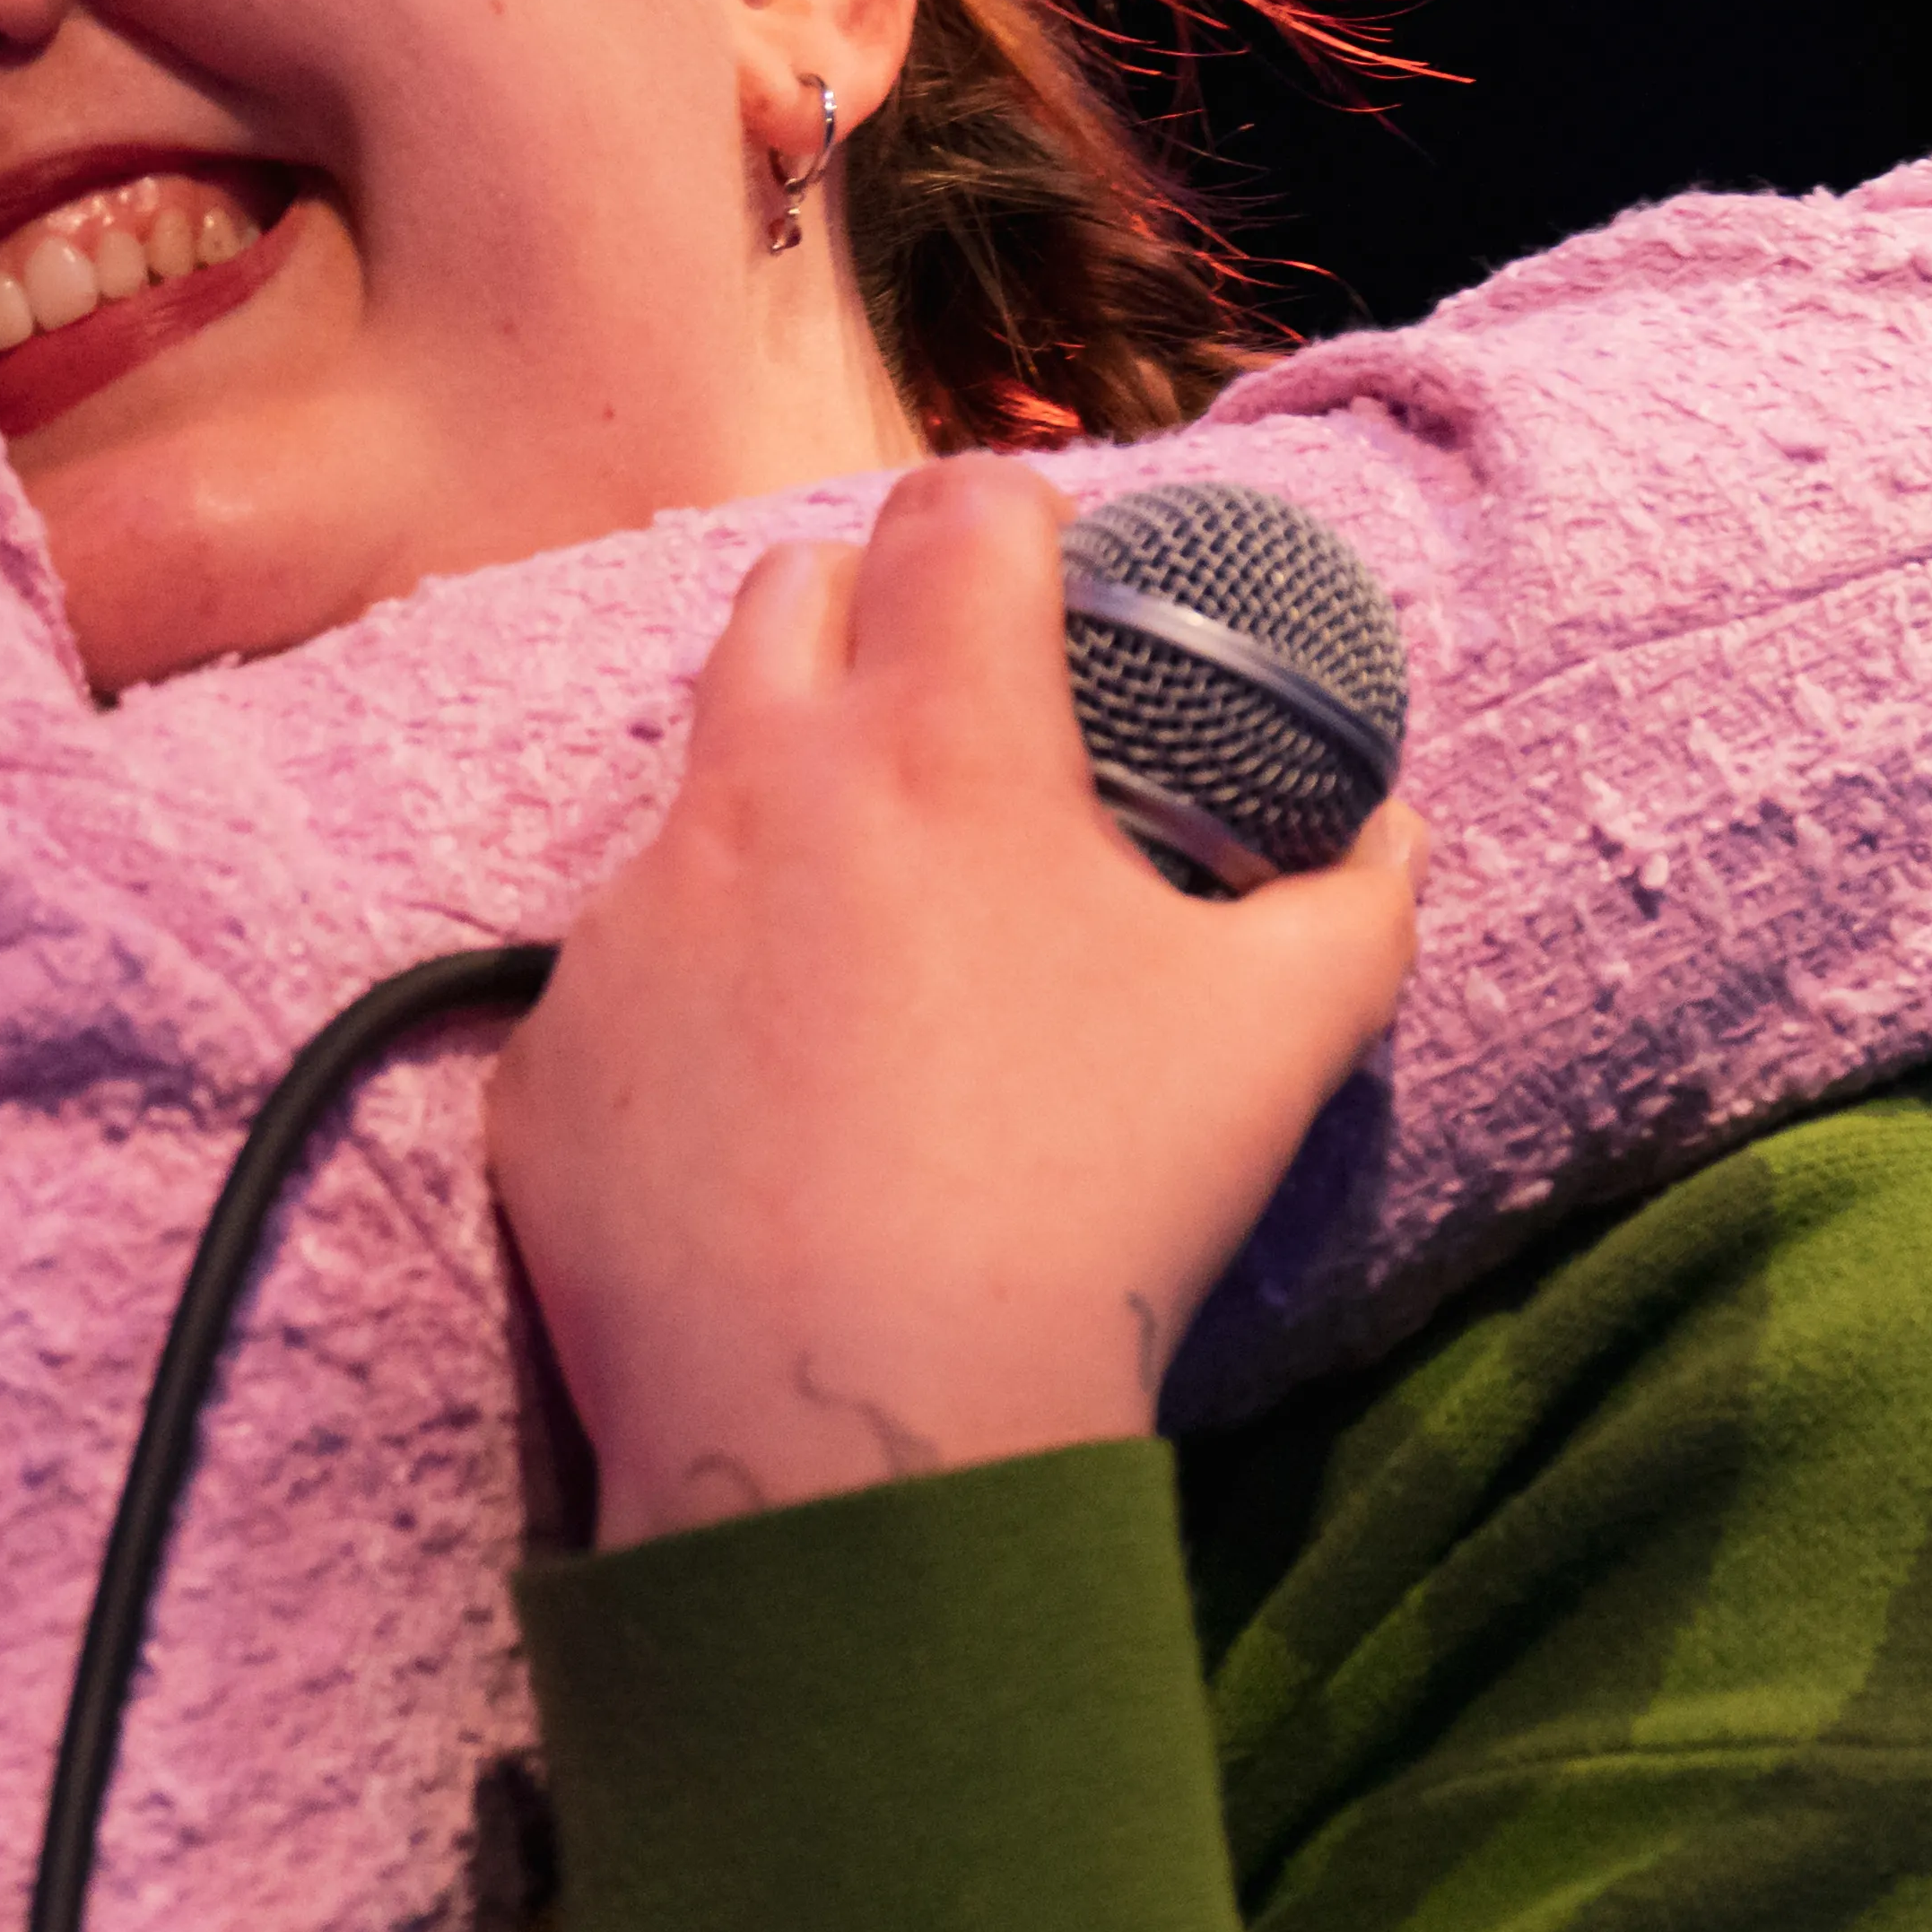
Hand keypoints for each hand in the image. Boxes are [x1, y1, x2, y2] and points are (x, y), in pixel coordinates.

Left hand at [483, 458, 1419, 1551]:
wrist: (863, 1421)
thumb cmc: (1091, 1207)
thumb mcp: (1286, 1035)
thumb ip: (1353, 898)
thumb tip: (1384, 831)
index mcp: (939, 745)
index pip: (959, 512)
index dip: (1015, 510)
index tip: (1050, 560)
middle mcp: (753, 792)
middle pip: (784, 596)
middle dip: (863, 611)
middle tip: (940, 709)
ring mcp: (625, 922)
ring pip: (689, 791)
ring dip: (771, 816)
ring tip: (858, 939)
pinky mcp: (547, 1055)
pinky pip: (617, 980)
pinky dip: (692, 1002)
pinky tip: (764, 1108)